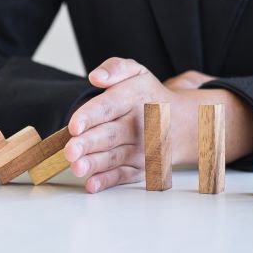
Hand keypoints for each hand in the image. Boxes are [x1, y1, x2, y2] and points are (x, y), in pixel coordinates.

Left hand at [65, 58, 252, 193]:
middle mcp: (140, 124)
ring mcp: (142, 148)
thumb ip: (116, 68)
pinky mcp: (141, 167)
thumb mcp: (137, 72)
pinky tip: (91, 184)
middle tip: (69, 150)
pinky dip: (107, 181)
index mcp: (135, 97)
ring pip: (114, 157)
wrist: (183, 123)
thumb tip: (96, 76)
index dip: (90, 116)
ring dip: (94, 164)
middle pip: (110, 135)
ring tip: (76, 167)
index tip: (74, 125)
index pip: (109, 106)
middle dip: (88, 144)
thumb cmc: (148, 96)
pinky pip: (123, 175)